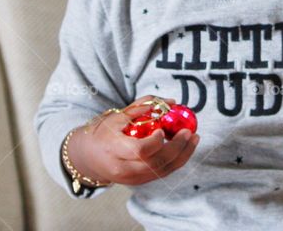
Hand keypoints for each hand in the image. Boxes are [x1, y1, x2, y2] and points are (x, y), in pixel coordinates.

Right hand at [78, 95, 199, 185]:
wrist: (88, 157)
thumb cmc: (104, 132)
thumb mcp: (118, 115)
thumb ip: (143, 106)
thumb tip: (172, 102)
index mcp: (114, 150)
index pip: (139, 151)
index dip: (155, 142)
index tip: (163, 129)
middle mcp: (123, 169)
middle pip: (156, 163)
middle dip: (177, 148)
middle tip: (190, 132)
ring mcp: (132, 179)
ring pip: (163, 171)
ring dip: (183, 155)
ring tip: (195, 138)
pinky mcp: (139, 182)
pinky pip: (162, 173)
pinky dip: (176, 160)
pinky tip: (185, 147)